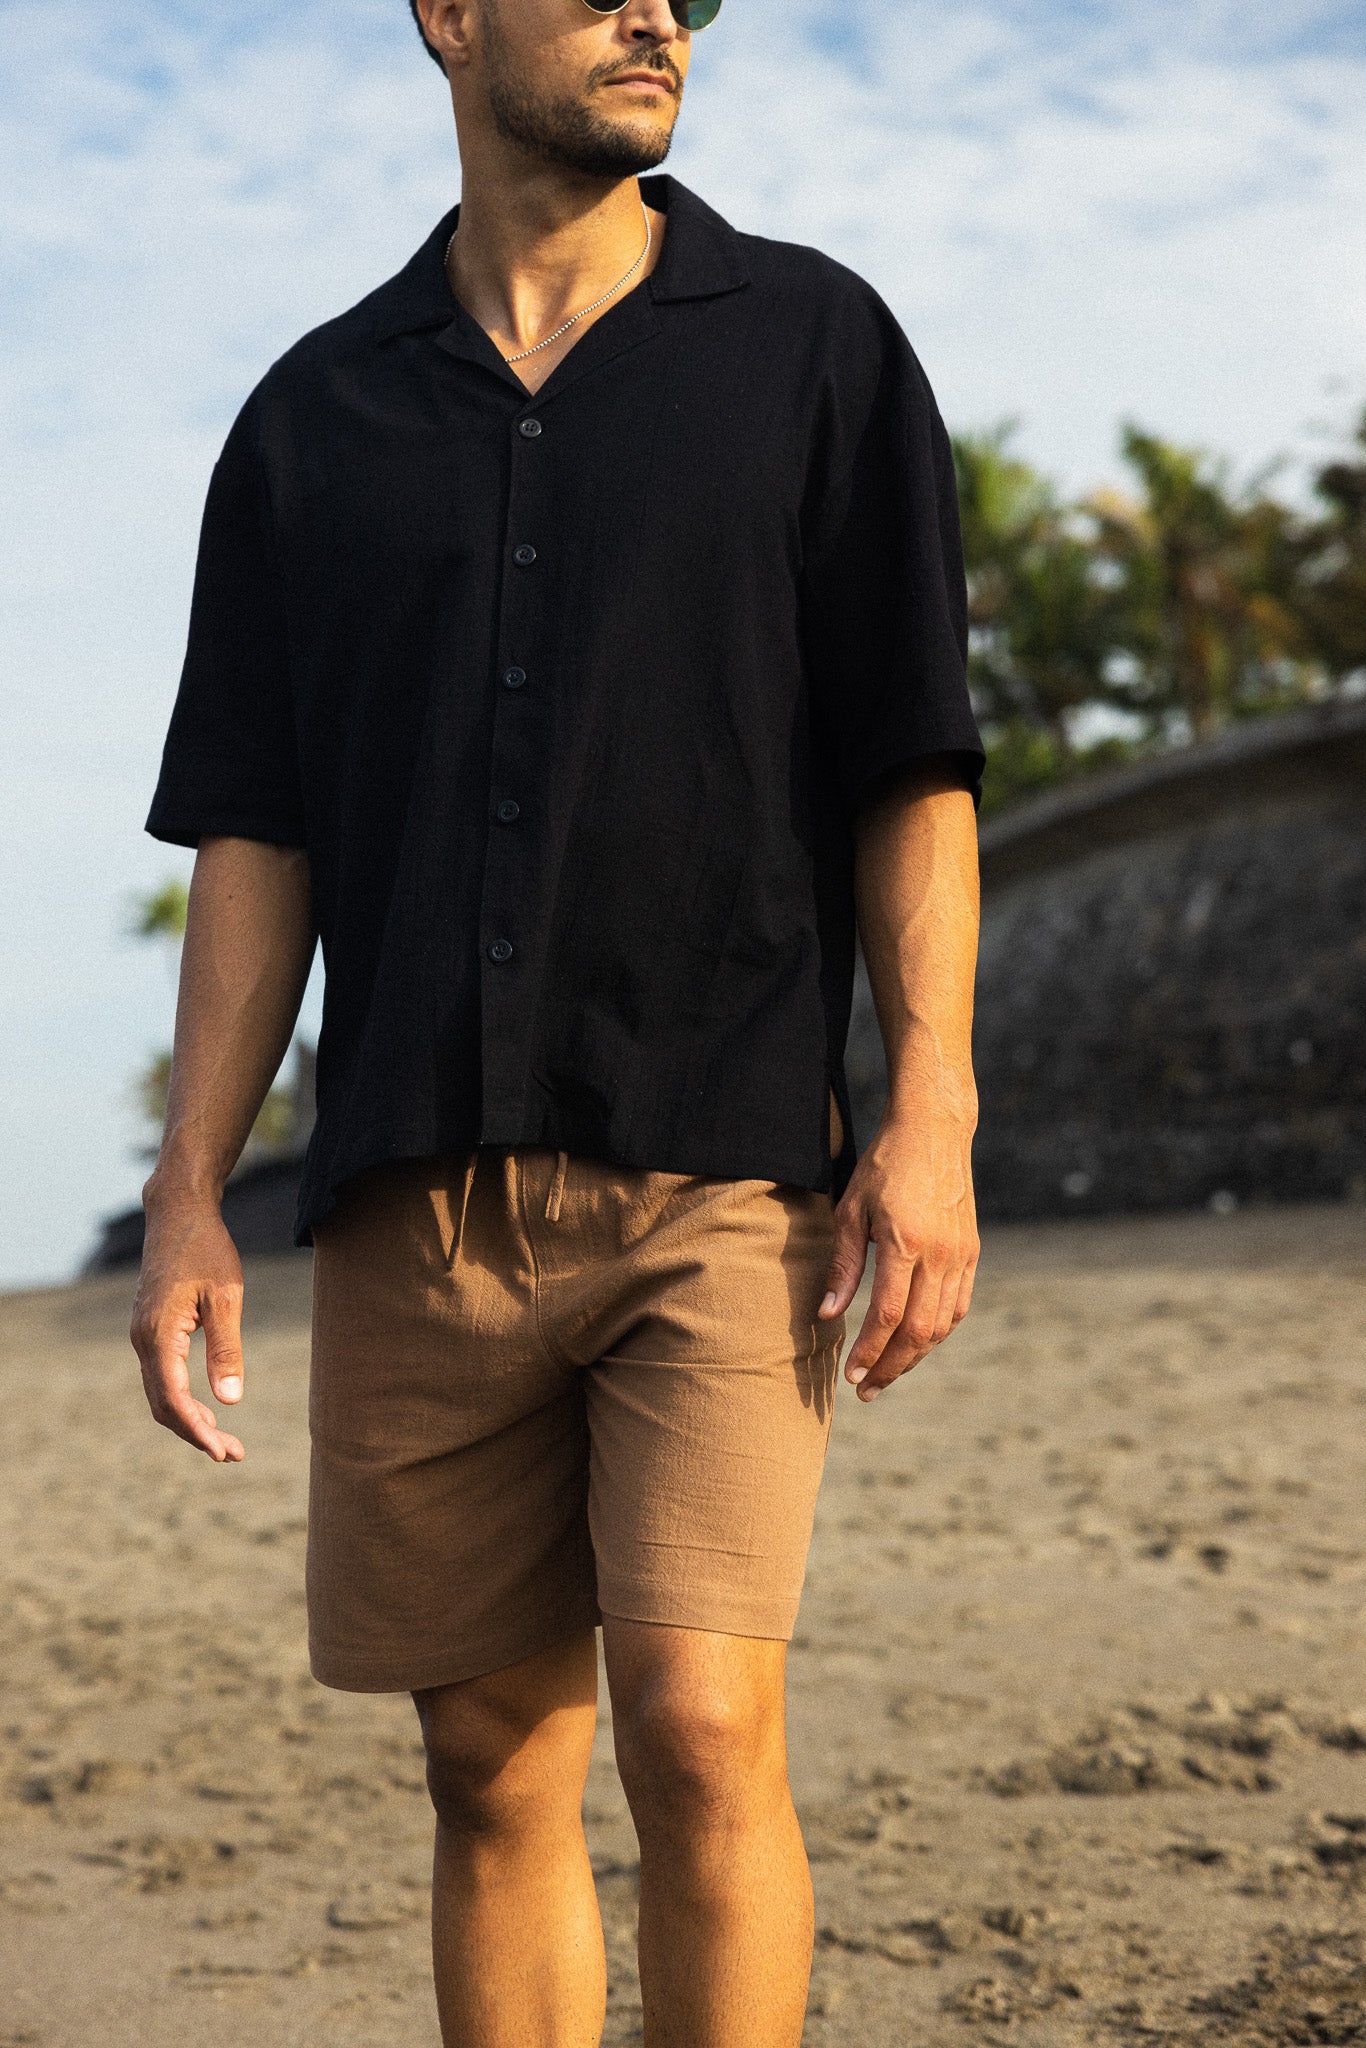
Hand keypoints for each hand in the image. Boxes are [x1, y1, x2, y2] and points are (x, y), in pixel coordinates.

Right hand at [130, 1196, 247, 1460]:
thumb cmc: (207, 1249)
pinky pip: (162, 1376)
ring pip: (161, 1393)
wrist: (179, 1213)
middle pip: (163, 1405)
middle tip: (233, 1453)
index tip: (225, 1451)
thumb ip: (226, 1349)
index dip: (198, 1431)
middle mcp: (142, 1341)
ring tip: (225, 1440)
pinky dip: (183, 1398)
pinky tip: (208, 1408)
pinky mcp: (151, 1329)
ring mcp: (143, 1335)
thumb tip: (231, 1403)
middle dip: (196, 1433)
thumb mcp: (226, 1298)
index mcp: (157, 1336)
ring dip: (190, 1419)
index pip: (173, 1401)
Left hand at [818, 1104, 978, 1401]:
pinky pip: (958, 1306)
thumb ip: (843, 1266)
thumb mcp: (850, 1210)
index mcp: (905, 1242)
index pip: (887, 1316)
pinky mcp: (972, 1252)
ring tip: (886, 1372)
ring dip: (914, 1356)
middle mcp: (940, 1254)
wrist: (934, 1131)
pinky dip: (937, 1332)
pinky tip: (915, 1343)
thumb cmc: (883, 1166)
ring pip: (942, 1325)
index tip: (850, 1376)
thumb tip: (828, 1316)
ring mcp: (961, 1255)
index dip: (868, 1352)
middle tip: (866, 1390)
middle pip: (918, 1331)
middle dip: (890, 1367)